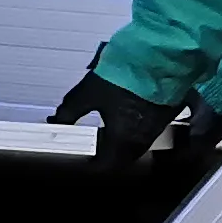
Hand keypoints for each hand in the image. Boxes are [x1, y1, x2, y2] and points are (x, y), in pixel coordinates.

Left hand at [50, 65, 185, 177]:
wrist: (160, 55)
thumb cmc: (126, 73)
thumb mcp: (87, 93)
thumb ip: (68, 111)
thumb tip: (55, 121)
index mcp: (123, 141)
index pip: (105, 168)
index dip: (89, 166)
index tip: (80, 160)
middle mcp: (142, 140)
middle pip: (121, 159)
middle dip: (104, 154)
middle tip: (89, 145)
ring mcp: (157, 128)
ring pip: (134, 146)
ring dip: (119, 141)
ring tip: (104, 128)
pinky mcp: (166, 115)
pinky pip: (147, 131)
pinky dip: (133, 129)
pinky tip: (123, 114)